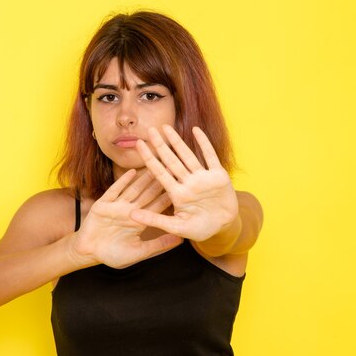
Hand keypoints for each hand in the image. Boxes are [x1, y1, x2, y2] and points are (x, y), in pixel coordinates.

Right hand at [72, 169, 182, 268]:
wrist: (88, 253)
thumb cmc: (113, 255)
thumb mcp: (139, 252)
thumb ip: (158, 245)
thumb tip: (181, 240)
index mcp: (140, 221)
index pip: (158, 206)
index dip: (169, 196)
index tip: (183, 186)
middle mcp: (130, 211)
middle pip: (148, 193)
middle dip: (160, 181)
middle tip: (173, 167)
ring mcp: (117, 206)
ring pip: (134, 189)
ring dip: (145, 178)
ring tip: (156, 164)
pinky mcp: (103, 205)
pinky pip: (114, 191)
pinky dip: (123, 182)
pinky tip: (132, 172)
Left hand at [131, 125, 237, 241]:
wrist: (223, 228)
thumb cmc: (199, 229)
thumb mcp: (176, 227)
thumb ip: (155, 221)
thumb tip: (131, 216)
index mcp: (177, 193)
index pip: (159, 172)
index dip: (149, 158)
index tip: (138, 145)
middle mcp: (188, 182)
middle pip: (171, 160)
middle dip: (160, 145)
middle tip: (149, 130)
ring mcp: (203, 178)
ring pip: (188, 156)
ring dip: (178, 141)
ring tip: (166, 127)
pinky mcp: (218, 176)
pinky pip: (210, 157)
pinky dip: (204, 144)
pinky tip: (196, 130)